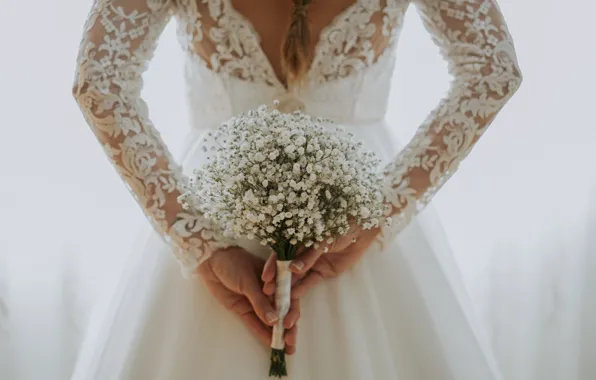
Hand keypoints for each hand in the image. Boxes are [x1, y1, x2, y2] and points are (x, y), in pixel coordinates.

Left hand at [196, 247, 299, 353]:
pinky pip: (255, 323)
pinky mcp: (243, 309)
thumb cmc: (233, 263)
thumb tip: (274, 321)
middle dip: (288, 328)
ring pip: (270, 321)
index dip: (292, 312)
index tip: (290, 324)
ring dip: (277, 335)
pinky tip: (270, 343)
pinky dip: (262, 333)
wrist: (211, 261)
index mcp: (275, 279)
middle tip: (291, 344)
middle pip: (282, 312)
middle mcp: (269, 292)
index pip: (289, 297)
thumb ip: (260, 301)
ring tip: (285, 350)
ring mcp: (256, 302)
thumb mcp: (248, 280)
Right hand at [262, 226, 380, 298]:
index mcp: (298, 240)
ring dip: (288, 288)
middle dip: (277, 280)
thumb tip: (292, 268)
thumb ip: (309, 255)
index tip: (265, 278)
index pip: (281, 254)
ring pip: (297, 277)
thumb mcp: (322, 239)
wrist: (361, 230)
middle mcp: (302, 252)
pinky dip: (302, 288)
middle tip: (268, 292)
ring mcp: (312, 263)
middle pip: (286, 268)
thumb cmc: (340, 226)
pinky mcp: (323, 272)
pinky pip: (310, 282)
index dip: (272, 265)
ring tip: (280, 298)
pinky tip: (295, 295)